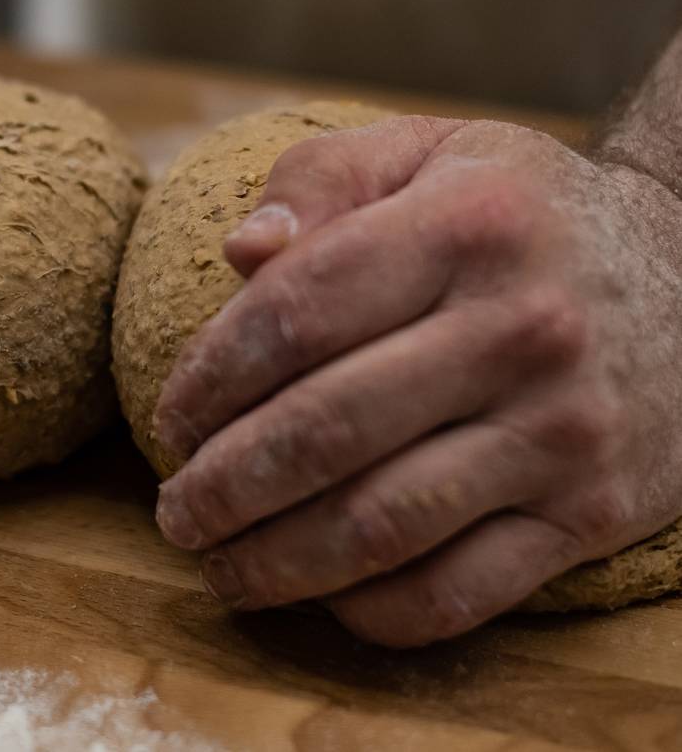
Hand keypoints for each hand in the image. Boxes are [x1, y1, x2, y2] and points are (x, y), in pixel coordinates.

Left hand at [153, 115, 681, 645]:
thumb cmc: (522, 213)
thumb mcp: (432, 154)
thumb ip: (326, 180)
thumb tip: (238, 253)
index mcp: (466, 227)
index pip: (296, 312)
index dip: (210, 375)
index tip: (172, 417)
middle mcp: (521, 330)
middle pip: (325, 431)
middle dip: (223, 487)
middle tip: (175, 510)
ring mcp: (562, 432)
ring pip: (380, 527)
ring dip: (274, 562)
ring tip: (217, 564)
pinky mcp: (592, 513)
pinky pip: (460, 593)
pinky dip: (368, 611)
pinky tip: (317, 592)